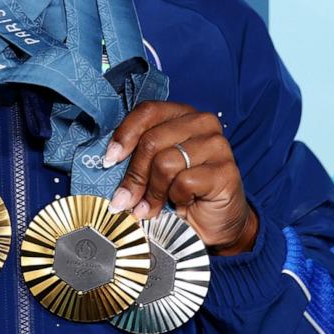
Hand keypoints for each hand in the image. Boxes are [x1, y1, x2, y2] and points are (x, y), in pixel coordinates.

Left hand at [104, 101, 257, 255]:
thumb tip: (109, 161)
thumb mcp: (155, 168)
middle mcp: (203, 123)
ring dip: (152, 192)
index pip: (148, 111)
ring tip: (149, 208)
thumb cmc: (182, 192)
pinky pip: (184, 182)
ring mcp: (217, 145)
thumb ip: (139, 156)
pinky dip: (175, 198)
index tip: (109, 160)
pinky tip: (181, 204)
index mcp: (182, 114)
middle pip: (151, 141)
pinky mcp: (225, 171)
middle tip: (124, 200)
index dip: (124, 135)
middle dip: (134, 176)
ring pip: (165, 162)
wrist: (215, 222)